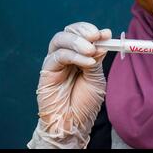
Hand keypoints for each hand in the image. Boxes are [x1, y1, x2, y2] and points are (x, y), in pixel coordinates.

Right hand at [28, 22, 110, 148]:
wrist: (73, 122)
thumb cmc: (85, 102)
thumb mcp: (96, 77)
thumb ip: (97, 59)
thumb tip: (103, 39)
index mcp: (79, 54)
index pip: (82, 33)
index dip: (92, 30)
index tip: (106, 33)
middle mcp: (65, 55)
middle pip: (69, 31)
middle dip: (83, 31)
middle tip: (97, 36)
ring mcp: (55, 61)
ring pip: (60, 39)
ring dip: (78, 41)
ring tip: (91, 50)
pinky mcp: (47, 70)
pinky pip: (59, 56)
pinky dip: (74, 56)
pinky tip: (88, 62)